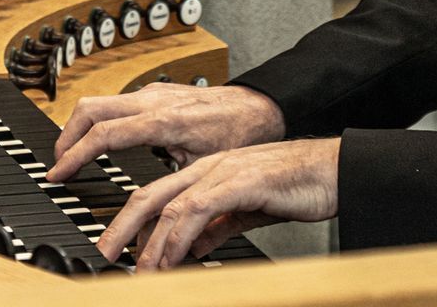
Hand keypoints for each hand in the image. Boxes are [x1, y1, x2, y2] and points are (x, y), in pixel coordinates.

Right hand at [47, 83, 284, 184]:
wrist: (259, 106)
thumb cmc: (239, 133)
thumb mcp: (204, 166)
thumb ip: (174, 186)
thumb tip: (153, 216)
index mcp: (161, 119)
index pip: (103, 133)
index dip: (74, 155)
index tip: (58, 174)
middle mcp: (151, 99)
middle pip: (89, 108)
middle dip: (67, 136)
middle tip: (58, 165)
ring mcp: (152, 93)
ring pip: (100, 102)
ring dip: (80, 128)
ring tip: (73, 156)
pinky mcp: (155, 93)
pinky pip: (115, 103)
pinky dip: (99, 121)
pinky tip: (101, 141)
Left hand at [96, 138, 339, 269]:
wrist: (331, 171)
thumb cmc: (295, 186)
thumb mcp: (246, 210)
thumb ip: (217, 225)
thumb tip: (192, 247)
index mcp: (207, 170)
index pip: (158, 193)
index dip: (133, 221)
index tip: (120, 248)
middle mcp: (208, 168)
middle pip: (150, 194)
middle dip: (122, 226)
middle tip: (105, 253)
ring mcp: (222, 172)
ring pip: (169, 204)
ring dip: (149, 241)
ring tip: (140, 268)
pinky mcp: (239, 183)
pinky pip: (198, 210)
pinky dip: (180, 236)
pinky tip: (172, 257)